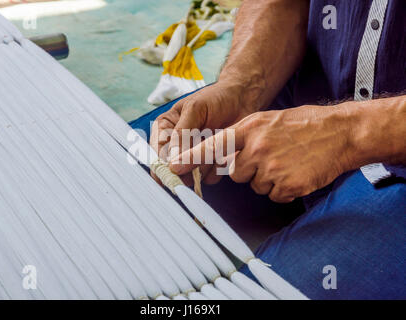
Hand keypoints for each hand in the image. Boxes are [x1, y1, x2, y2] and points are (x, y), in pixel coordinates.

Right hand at [150, 82, 256, 184]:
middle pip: (174, 171)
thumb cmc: (216, 98)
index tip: (176, 170)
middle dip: (189, 165)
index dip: (164, 167)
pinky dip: (219, 167)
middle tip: (204, 151)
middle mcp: (177, 147)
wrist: (242, 99)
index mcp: (165, 130)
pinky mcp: (210, 164)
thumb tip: (172, 161)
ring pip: (192, 176)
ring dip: (206, 165)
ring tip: (218, 145)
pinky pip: (210, 177)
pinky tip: (226, 151)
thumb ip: (181, 134)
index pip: (157, 155)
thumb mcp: (195, 109)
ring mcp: (194, 157)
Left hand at [169, 104, 354, 202]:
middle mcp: (257, 148)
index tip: (173, 166)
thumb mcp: (267, 120)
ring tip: (287, 161)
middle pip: (234, 172)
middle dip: (247, 169)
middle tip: (270, 156)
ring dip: (267, 178)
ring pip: (255, 185)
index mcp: (249, 129)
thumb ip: (242, 135)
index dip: (192, 157)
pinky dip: (283, 188)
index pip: (214, 145)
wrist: (340, 132)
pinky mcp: (286, 185)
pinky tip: (295, 172)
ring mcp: (271, 168)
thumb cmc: (304, 124)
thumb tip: (222, 153)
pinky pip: (274, 194)